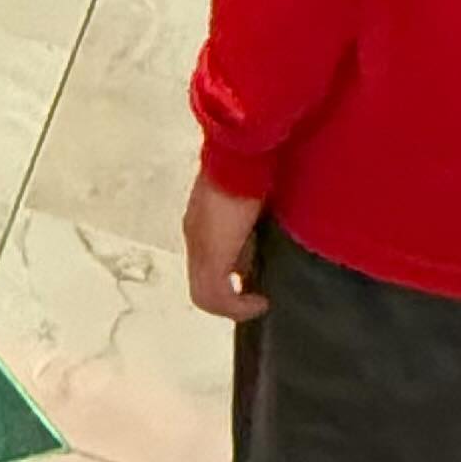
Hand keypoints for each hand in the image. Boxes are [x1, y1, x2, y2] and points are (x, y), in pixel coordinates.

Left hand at [184, 172, 266, 322]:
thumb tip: (265, 234)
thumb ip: (250, 217)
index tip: (254, 281)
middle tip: (256, 298)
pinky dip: (237, 307)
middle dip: (230, 293)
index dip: (230, 275)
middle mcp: (194, 234)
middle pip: (203, 278)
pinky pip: (213, 297)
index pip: (209, 257)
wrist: (238, 153)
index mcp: (201, 219)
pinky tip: (260, 304)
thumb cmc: (249, 166)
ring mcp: (198, 246)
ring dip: (232, 304)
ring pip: (205, 293)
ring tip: (257, 305)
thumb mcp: (250, 196)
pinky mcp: (209, 256)